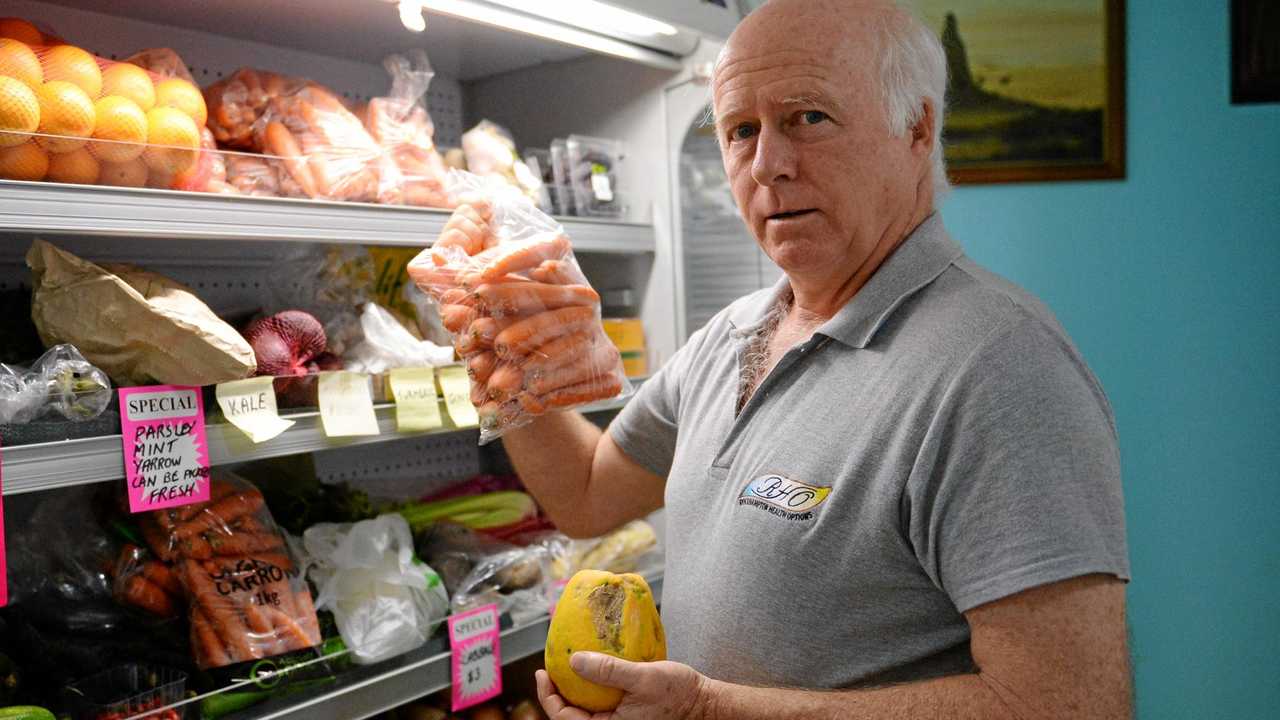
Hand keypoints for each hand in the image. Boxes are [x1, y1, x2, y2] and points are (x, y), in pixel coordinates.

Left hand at [536, 652, 711, 719]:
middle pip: (570, 717)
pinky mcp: (625, 715)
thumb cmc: (678, 694)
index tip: (542, 673)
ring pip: (584, 712)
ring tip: (565, 669)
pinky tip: (590, 672)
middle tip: (549, 669)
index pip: (564, 718)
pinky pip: (599, 706)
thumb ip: (609, 671)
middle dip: (555, 695)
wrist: (704, 704)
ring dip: (572, 692)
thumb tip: (575, 661)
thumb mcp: (643, 678)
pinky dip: (590, 690)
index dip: (548, 696)